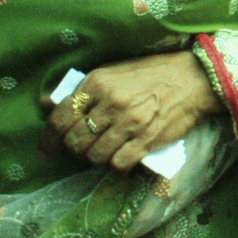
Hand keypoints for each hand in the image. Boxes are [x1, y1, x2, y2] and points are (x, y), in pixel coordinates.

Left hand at [38, 51, 224, 172]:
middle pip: (74, 141)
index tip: (45, 150)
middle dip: (73, 150)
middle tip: (81, 148)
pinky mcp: (147, 140)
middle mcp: (110, 103)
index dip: (47, 139)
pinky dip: (115, 165)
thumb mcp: (112, 71)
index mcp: (97, 82)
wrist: (192, 78)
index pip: (60, 117)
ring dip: (94, 158)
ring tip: (102, 150)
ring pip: (94, 156)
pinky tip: (120, 157)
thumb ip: (81, 89)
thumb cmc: (149, 73)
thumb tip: (46, 103)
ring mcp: (129, 123)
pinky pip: (118, 164)